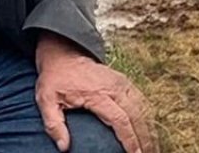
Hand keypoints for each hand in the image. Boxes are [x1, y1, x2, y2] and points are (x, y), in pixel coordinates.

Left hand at [35, 33, 158, 152]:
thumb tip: (64, 147)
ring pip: (143, 108)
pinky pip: (142, 101)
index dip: (129, 139)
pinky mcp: (125, 82)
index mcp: (98, 94)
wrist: (64, 54)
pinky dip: (148, 116)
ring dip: (150, 129)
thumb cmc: (56, 79)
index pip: (120, 120)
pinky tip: (150, 130)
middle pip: (137, 116)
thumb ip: (54, 125)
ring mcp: (122, 83)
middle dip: (144, 138)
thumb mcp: (46, 100)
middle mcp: (115, 88)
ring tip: (152, 147)